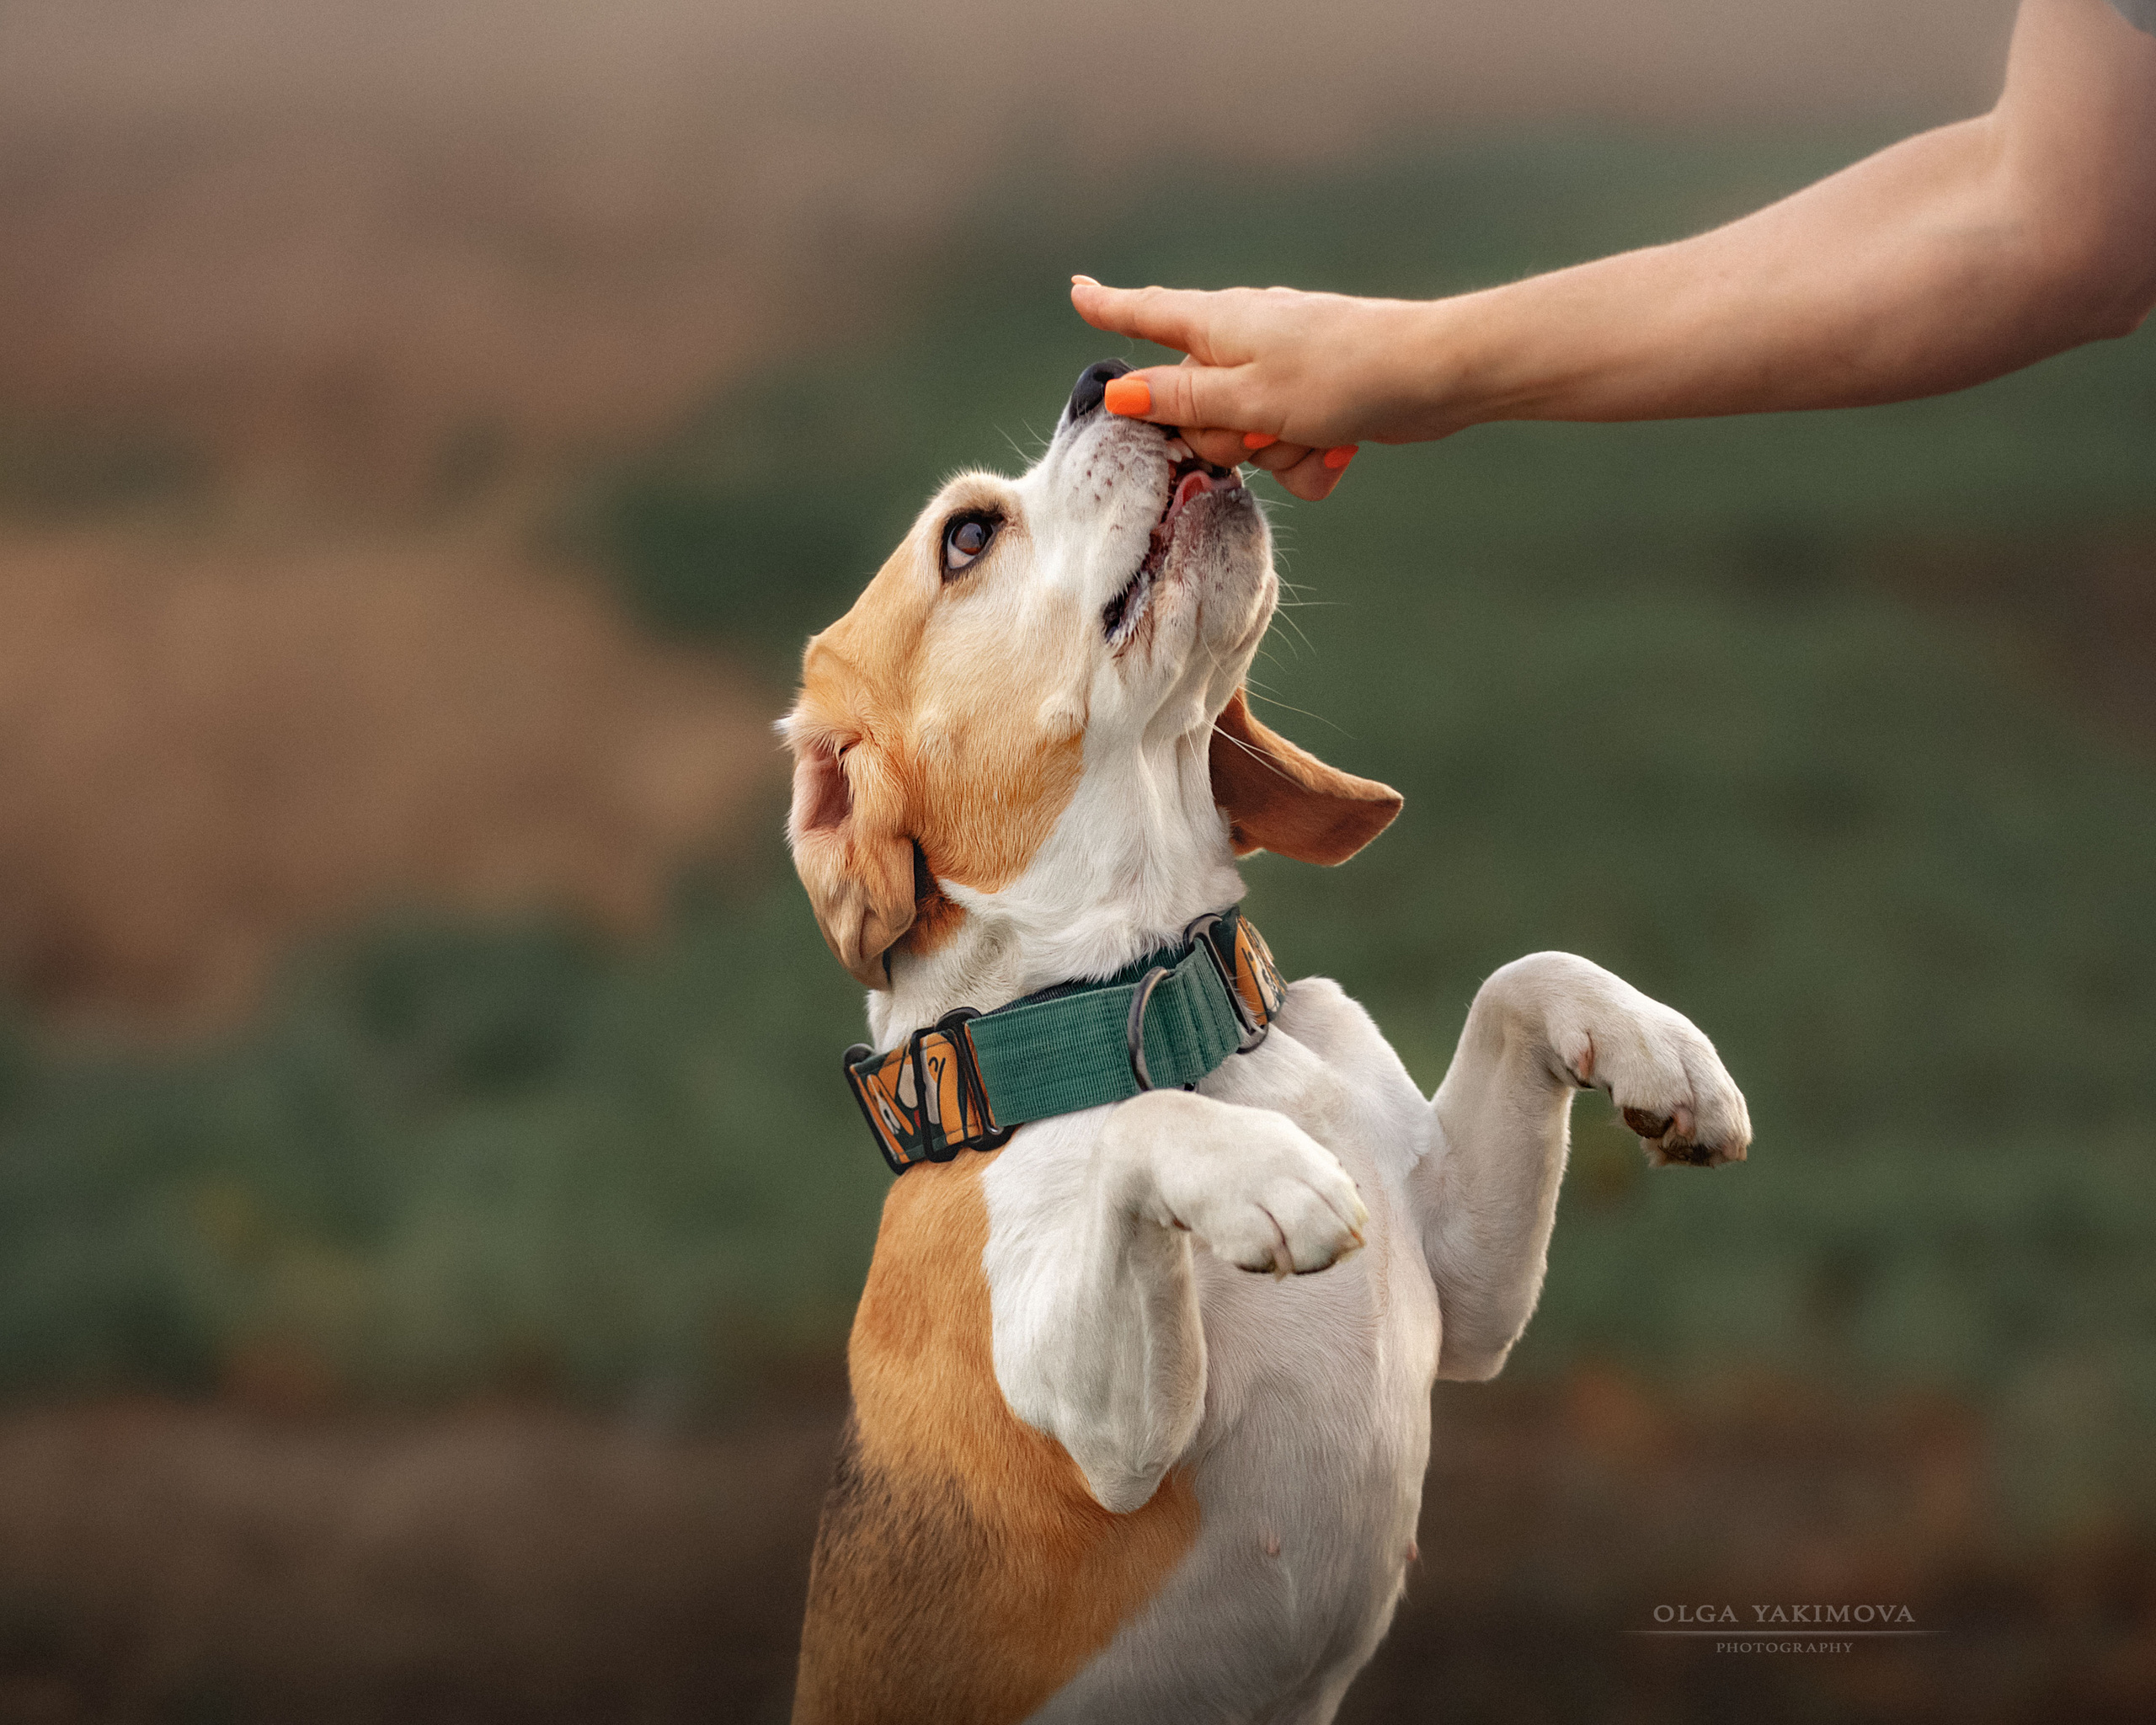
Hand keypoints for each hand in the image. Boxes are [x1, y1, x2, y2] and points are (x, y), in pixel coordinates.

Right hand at [1070, 277, 1444, 499]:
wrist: (1434, 377)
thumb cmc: (1339, 374)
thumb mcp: (1247, 396)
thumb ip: (1181, 400)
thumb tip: (1118, 392)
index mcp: (1219, 326)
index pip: (1147, 314)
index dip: (1110, 307)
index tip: (1077, 289)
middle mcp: (1246, 344)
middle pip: (1195, 407)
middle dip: (1224, 438)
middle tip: (1261, 432)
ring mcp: (1283, 374)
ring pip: (1246, 439)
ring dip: (1278, 456)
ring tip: (1314, 438)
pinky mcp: (1318, 403)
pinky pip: (1290, 452)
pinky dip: (1312, 463)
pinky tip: (1342, 454)